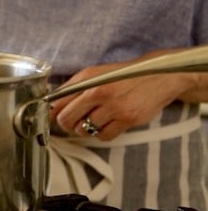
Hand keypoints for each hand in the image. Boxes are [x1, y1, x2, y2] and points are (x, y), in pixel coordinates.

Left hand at [49, 54, 205, 140]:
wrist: (158, 75)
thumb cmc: (122, 76)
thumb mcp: (96, 74)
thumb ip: (74, 88)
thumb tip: (51, 105)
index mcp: (87, 78)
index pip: (57, 101)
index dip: (51, 112)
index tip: (52, 116)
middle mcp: (98, 91)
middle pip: (66, 119)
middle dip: (66, 123)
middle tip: (72, 121)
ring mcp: (113, 106)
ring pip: (84, 130)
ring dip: (85, 129)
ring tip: (93, 120)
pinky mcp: (127, 119)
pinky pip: (103, 136)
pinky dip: (102, 134)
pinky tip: (106, 124)